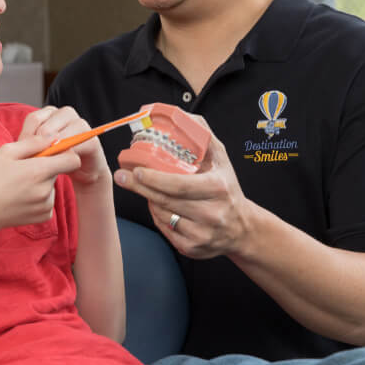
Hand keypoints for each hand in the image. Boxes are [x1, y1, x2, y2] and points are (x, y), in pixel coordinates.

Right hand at [0, 133, 80, 233]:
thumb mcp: (7, 152)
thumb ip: (34, 142)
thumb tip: (54, 137)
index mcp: (39, 171)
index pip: (73, 160)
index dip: (66, 153)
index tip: (54, 151)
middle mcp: (46, 189)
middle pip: (59, 171)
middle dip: (47, 166)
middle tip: (24, 168)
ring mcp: (46, 204)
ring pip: (52, 185)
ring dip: (41, 182)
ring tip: (19, 184)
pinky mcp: (44, 216)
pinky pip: (48, 199)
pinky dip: (38, 197)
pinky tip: (20, 197)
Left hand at [19, 106, 110, 187]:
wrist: (82, 170)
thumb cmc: (57, 157)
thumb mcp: (40, 147)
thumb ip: (30, 142)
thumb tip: (20, 146)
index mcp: (51, 112)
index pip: (33, 119)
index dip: (27, 139)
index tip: (26, 154)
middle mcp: (66, 113)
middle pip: (45, 129)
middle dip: (39, 149)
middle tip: (36, 163)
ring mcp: (80, 124)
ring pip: (59, 137)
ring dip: (51, 154)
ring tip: (48, 165)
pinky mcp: (91, 140)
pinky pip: (73, 148)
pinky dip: (65, 159)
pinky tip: (61, 167)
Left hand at [113, 117, 252, 258]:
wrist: (242, 228)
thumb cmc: (227, 187)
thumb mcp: (221, 159)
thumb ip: (202, 134)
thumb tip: (180, 115)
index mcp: (218, 189)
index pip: (179, 185)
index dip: (154, 178)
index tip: (135, 169)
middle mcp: (212, 214)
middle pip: (165, 200)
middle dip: (139, 187)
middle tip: (121, 176)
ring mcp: (202, 234)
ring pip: (162, 215)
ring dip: (149, 200)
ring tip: (146, 188)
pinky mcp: (193, 249)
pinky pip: (164, 229)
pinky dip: (157, 216)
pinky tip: (159, 206)